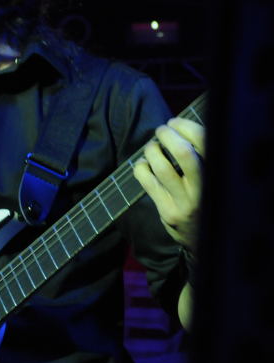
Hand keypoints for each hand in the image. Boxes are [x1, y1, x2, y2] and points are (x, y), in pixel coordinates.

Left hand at [132, 117, 204, 247]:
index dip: (186, 126)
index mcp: (220, 174)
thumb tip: (179, 127)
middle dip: (168, 136)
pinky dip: (141, 168)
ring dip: (152, 150)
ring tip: (152, 146)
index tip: (175, 122)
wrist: (206, 240)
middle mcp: (206, 189)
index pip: (205, 142)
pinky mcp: (169, 213)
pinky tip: (143, 164)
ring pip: (163, 168)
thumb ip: (203, 157)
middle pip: (185, 153)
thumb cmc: (208, 198)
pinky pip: (148, 184)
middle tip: (162, 130)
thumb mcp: (214, 178)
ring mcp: (187, 203)